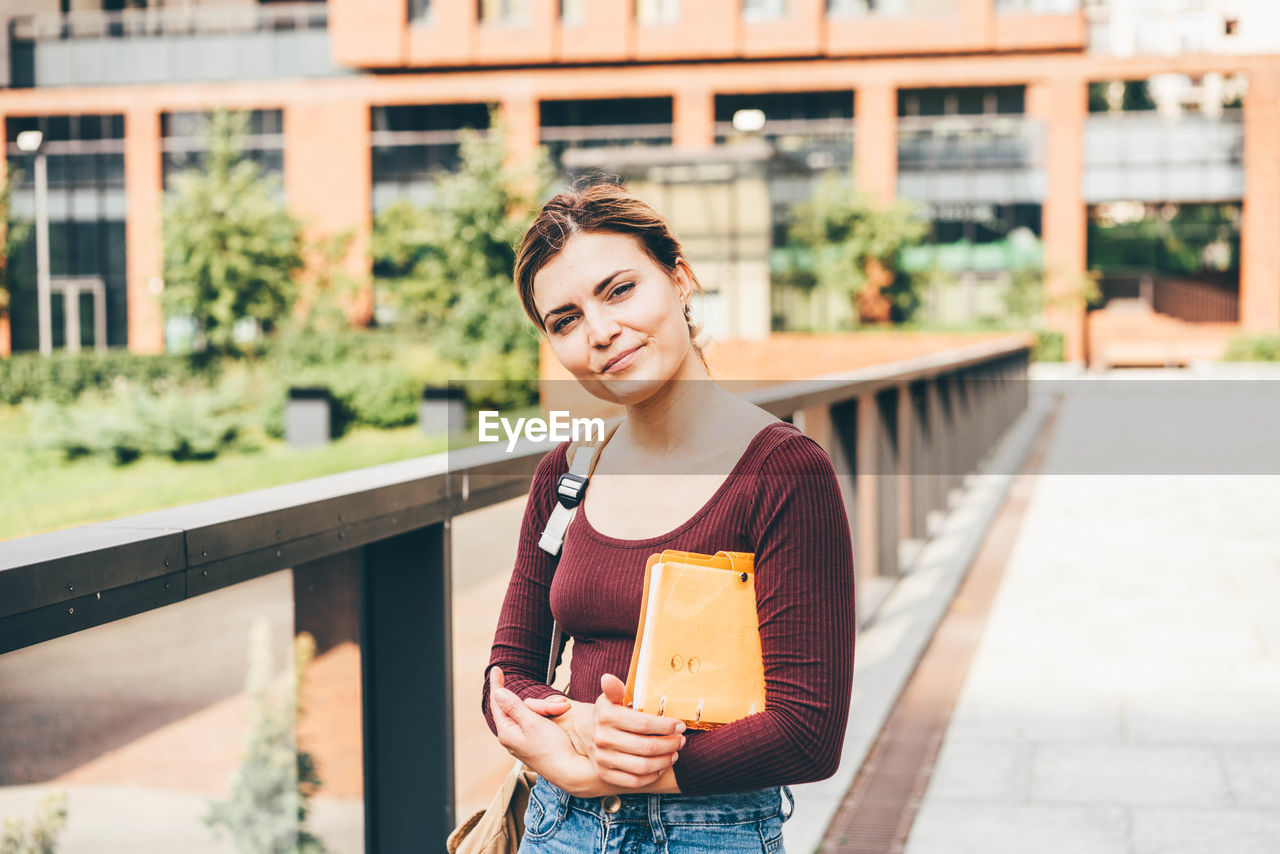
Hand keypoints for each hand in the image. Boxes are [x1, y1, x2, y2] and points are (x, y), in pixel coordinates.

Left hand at [488, 668, 593, 793]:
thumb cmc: (552, 748)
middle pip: (521, 707)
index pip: (498, 703)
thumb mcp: (533, 723)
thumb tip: (498, 693)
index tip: (497, 669)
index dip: (498, 685)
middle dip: (541, 702)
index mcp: (507, 733)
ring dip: (549, 708)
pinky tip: (560, 714)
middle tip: (562, 704)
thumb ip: (515, 707)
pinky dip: (549, 715)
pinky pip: (538, 720)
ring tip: (565, 710)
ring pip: (532, 712)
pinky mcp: (535, 741)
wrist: (571, 771)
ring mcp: (524, 740)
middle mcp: (513, 737)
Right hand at [589, 673, 684, 789]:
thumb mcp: (611, 699)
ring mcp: (603, 759)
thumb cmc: (609, 714)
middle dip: (670, 744)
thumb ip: (615, 690)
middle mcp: (602, 739)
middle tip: (681, 740)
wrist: (589, 734)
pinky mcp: (605, 775)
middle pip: (646, 746)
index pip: (643, 724)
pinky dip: (652, 776)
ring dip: (665, 760)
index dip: (666, 726)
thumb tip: (608, 678)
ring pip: (643, 766)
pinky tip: (661, 766)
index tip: (680, 725)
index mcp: (606, 716)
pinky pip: (634, 781)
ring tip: (674, 753)